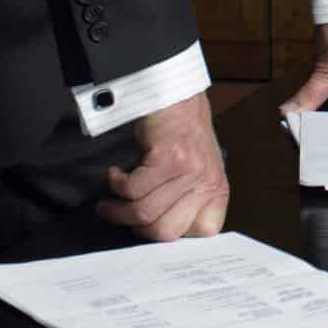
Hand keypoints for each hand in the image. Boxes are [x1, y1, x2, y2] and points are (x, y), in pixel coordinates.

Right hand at [98, 91, 230, 240]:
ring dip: (117, 208)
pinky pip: (132, 189)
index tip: (149, 223)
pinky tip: (116, 174)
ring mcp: (190, 170)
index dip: (171, 231)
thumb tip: (153, 232)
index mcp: (217, 190)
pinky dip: (117, 184)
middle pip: (165, 231)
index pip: (204, 232)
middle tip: (122, 213)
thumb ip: (185, 201)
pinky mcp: (169, 157)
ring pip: (144, 211)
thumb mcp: (195, 173)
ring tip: (110, 200)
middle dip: (136, 226)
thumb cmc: (181, 136)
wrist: (175, 95)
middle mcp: (208, 182)